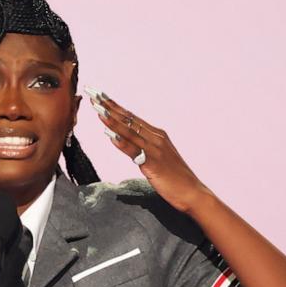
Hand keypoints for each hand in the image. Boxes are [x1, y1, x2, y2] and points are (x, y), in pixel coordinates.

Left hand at [85, 90, 212, 213]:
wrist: (193, 192)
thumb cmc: (174, 178)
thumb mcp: (156, 158)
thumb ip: (141, 148)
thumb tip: (123, 140)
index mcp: (156, 135)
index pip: (131, 117)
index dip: (114, 105)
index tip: (99, 95)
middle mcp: (156, 138)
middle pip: (128, 119)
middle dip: (109, 106)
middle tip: (92, 93)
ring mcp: (155, 149)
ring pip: (130, 131)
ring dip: (112, 120)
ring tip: (97, 109)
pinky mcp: (153, 163)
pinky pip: (135, 151)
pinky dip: (122, 142)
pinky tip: (110, 135)